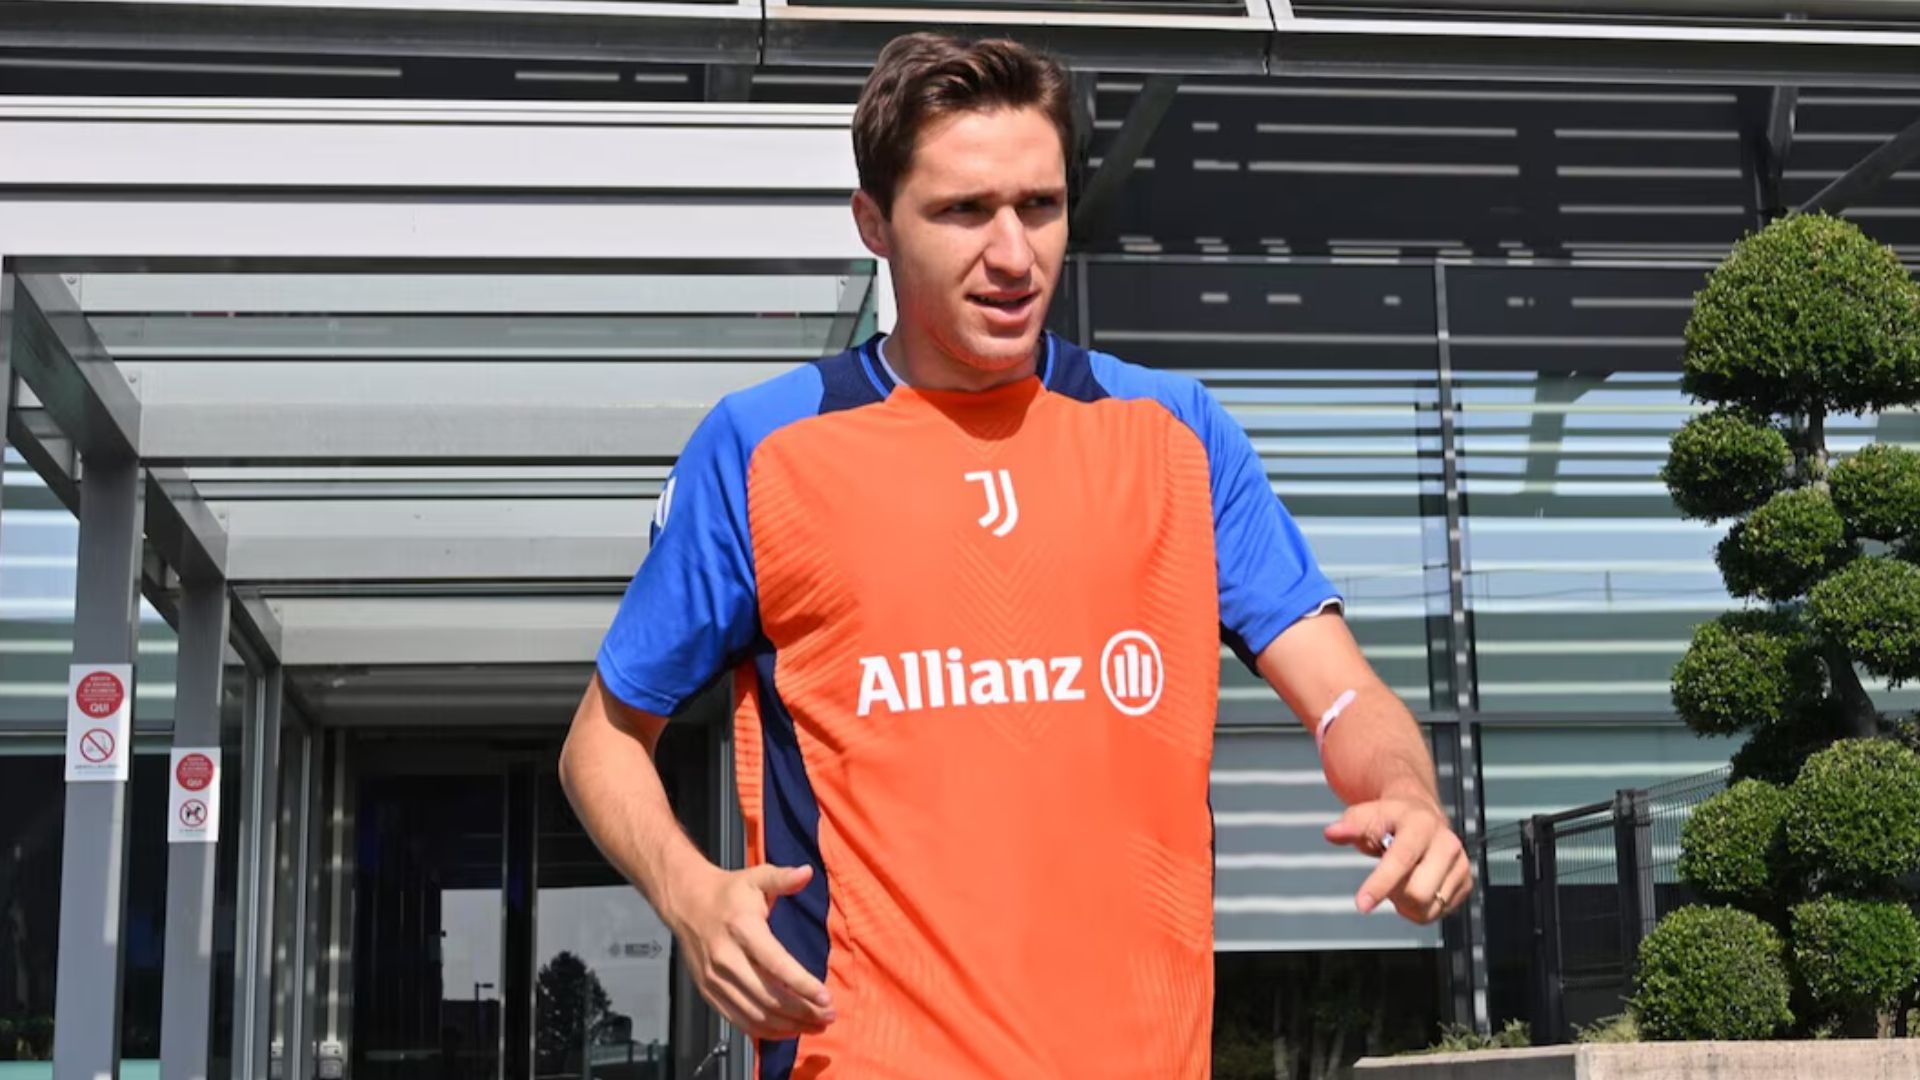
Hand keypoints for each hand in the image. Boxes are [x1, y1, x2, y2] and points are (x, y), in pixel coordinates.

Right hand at [666, 863, 836, 1039]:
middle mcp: (727, 958)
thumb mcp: (756, 877)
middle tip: (828, 1016)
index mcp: (742, 930)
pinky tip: (787, 1029)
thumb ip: (783, 878)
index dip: (803, 985)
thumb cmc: (728, 892)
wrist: (686, 902)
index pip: (777, 965)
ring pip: (755, 1014)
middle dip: (803, 1011)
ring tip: (814, 1026)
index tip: (826, 998)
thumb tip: (806, 872)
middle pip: (769, 997)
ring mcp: (716, 980)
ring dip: (788, 1025)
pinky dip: (765, 1031)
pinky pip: (739, 1020)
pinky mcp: (709, 992)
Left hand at [1324, 796, 1471, 924]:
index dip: (1380, 884)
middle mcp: (1446, 843)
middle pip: (1417, 893)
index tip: (1362, 904)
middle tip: (1386, 879)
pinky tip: (1415, 885)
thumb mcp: (1366, 815)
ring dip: (1406, 903)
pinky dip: (1420, 908)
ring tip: (1402, 880)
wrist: (1421, 813)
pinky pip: (1438, 913)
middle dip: (1394, 894)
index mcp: (1421, 824)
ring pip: (1428, 907)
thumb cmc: (1390, 818)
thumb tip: (1332, 832)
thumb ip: (1349, 826)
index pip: (1401, 861)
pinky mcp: (1466, 881)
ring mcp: (1460, 863)